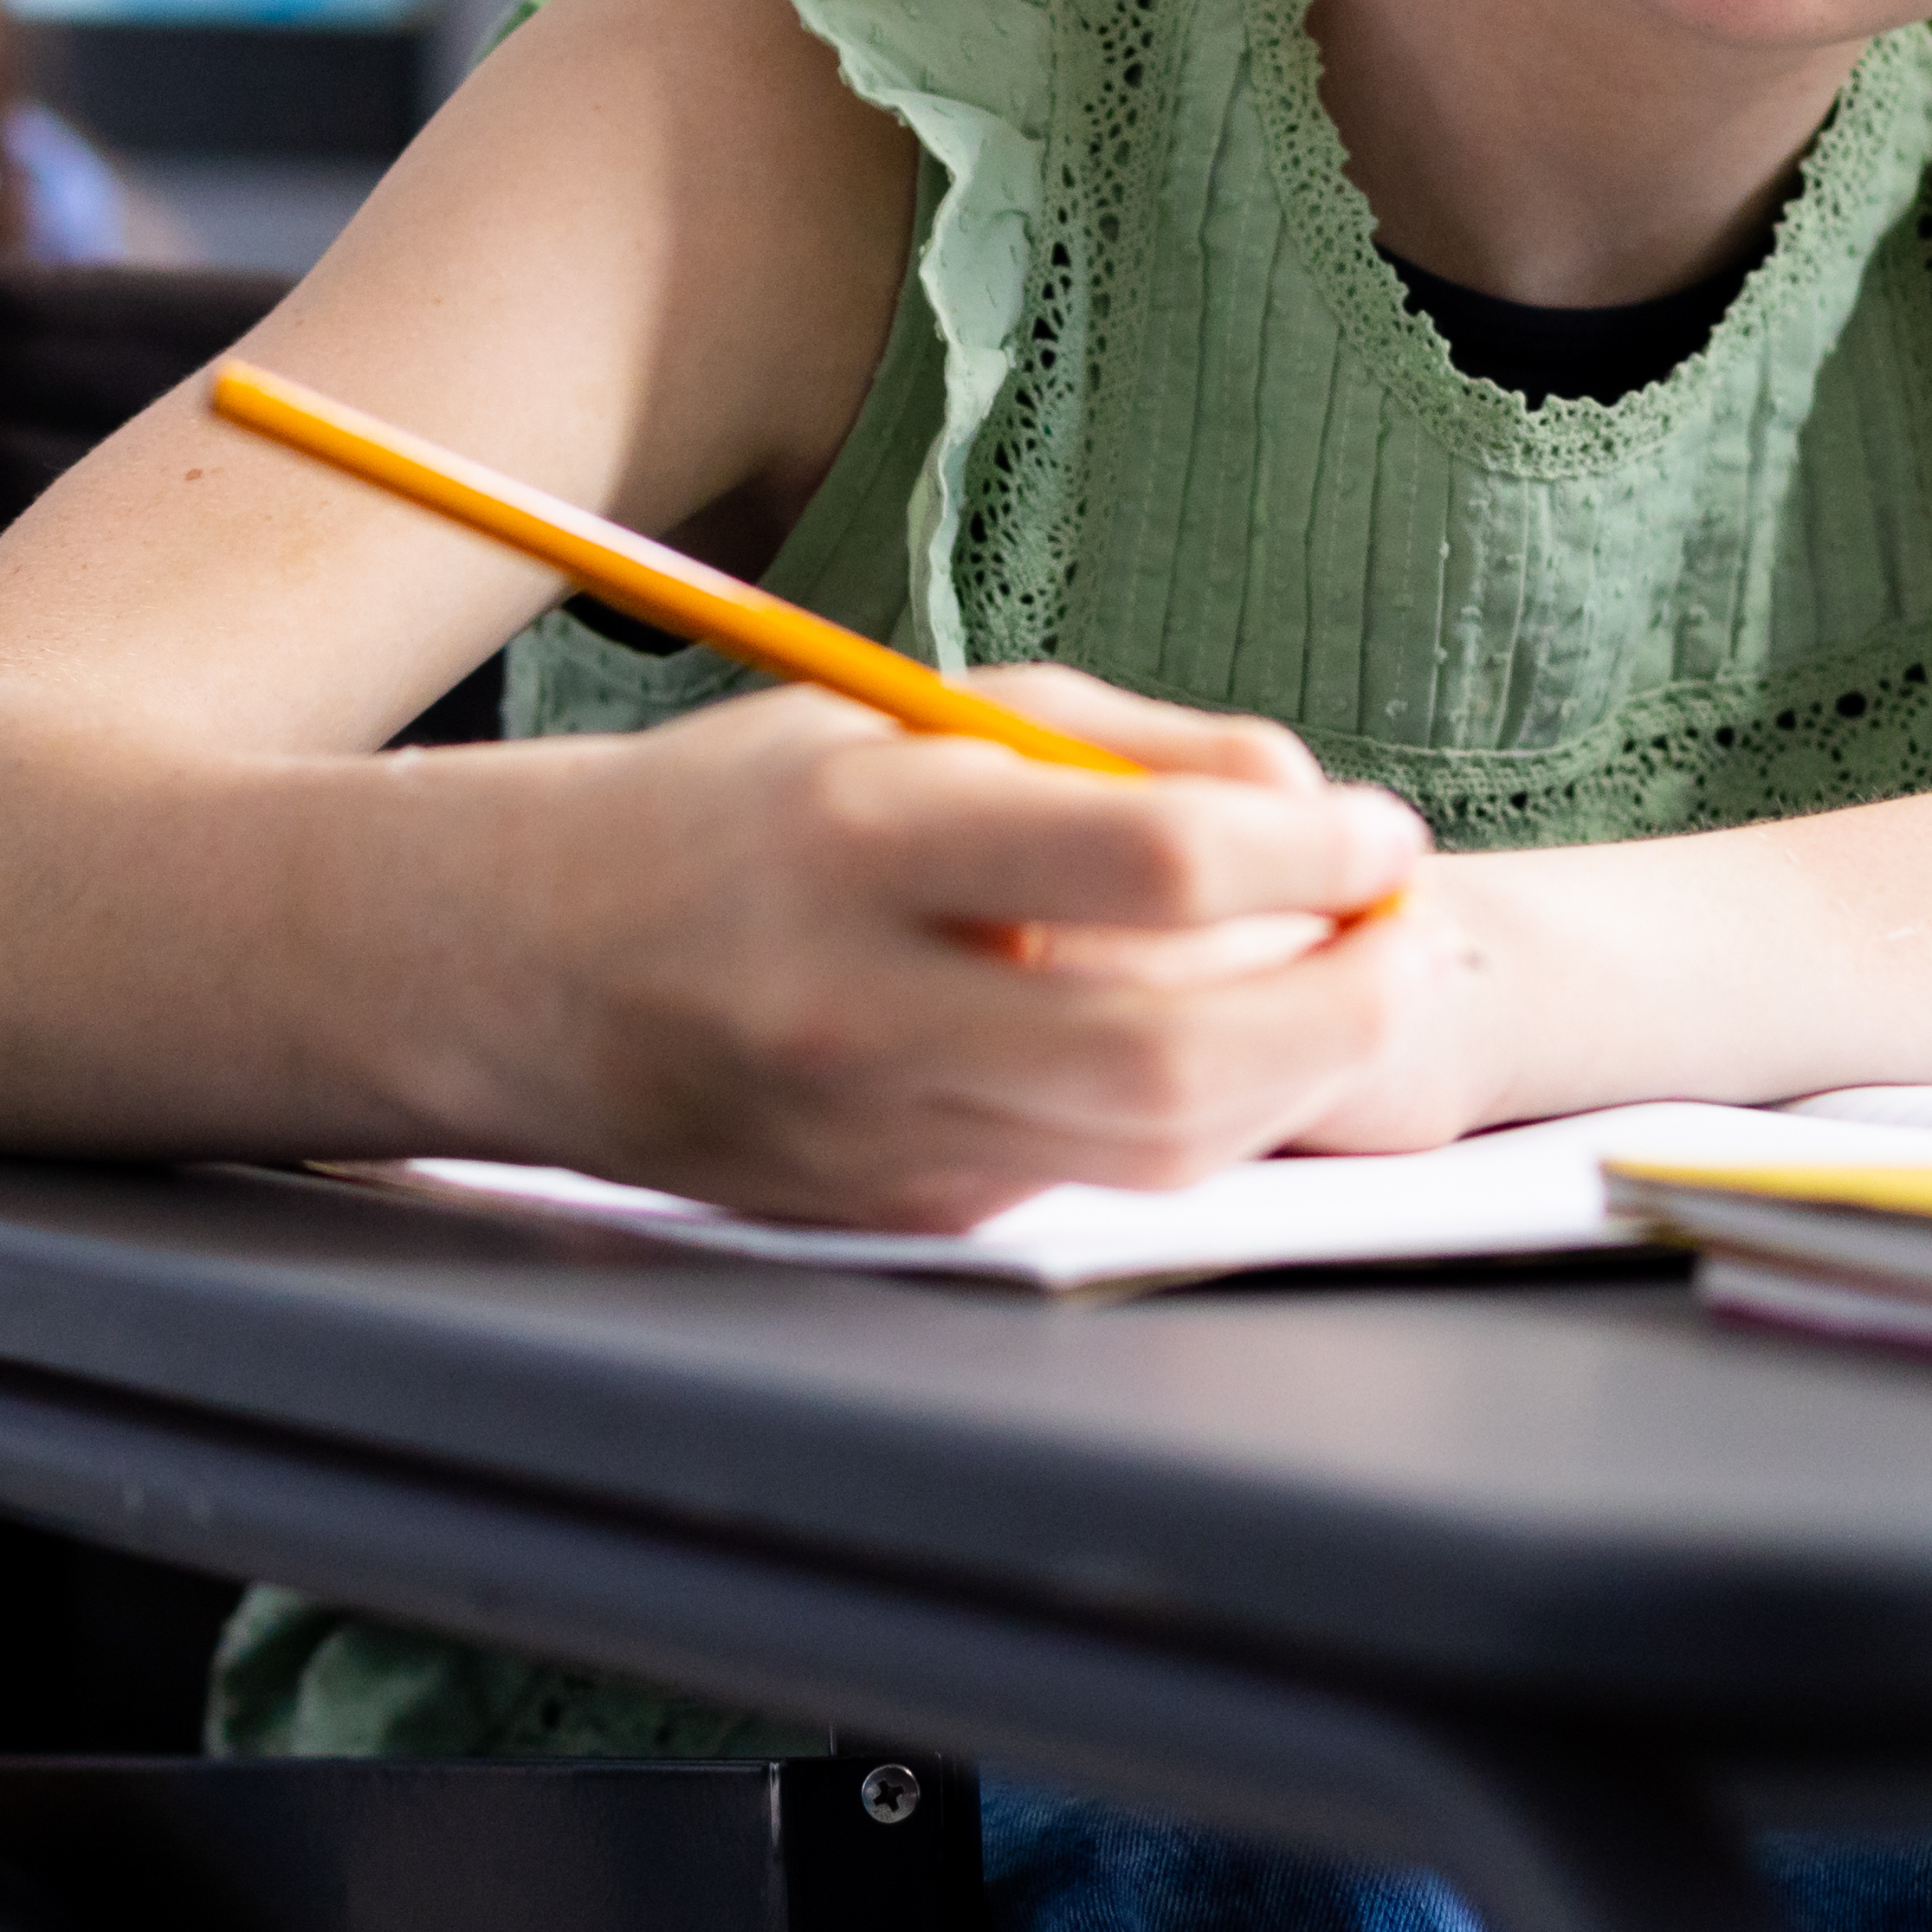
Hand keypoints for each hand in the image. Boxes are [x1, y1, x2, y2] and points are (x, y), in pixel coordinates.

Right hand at [507, 666, 1437, 1227]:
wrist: (520, 963)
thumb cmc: (748, 813)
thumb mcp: (919, 720)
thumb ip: (1129, 752)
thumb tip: (1317, 807)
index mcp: (869, 843)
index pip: (1161, 860)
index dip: (1319, 853)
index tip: (1383, 832)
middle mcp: (865, 1009)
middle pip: (1184, 1052)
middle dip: (1348, 1001)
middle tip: (1411, 937)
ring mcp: (875, 1136)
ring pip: (1162, 1146)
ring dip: (1300, 1073)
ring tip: (1351, 988)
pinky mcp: (892, 1211)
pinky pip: (1095, 1178)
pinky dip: (1196, 1117)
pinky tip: (1228, 1045)